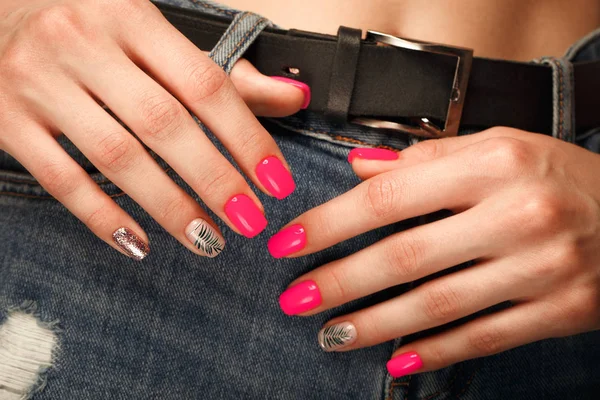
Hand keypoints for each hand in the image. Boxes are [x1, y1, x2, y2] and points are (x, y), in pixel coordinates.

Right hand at [0, 0, 307, 259]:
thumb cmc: (90, 27)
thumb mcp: (154, 35)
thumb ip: (225, 72)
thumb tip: (294, 98)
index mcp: (132, 17)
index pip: (205, 84)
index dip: (247, 137)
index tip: (277, 183)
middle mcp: (85, 44)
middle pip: (164, 124)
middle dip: (215, 180)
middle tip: (250, 221)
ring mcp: (40, 82)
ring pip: (116, 157)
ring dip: (169, 207)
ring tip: (208, 240)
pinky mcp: (6, 120)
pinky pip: (60, 179)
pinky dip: (103, 217)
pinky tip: (139, 243)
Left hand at [268, 127, 599, 377]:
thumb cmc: (555, 175)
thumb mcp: (497, 147)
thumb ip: (425, 157)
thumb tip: (358, 167)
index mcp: (494, 165)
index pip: (389, 196)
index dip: (331, 223)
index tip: (289, 242)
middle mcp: (518, 215)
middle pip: (406, 257)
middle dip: (342, 282)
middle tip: (296, 298)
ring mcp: (542, 268)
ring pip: (437, 305)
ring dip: (375, 324)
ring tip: (330, 333)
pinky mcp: (561, 311)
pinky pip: (482, 336)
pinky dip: (434, 351)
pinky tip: (396, 358)